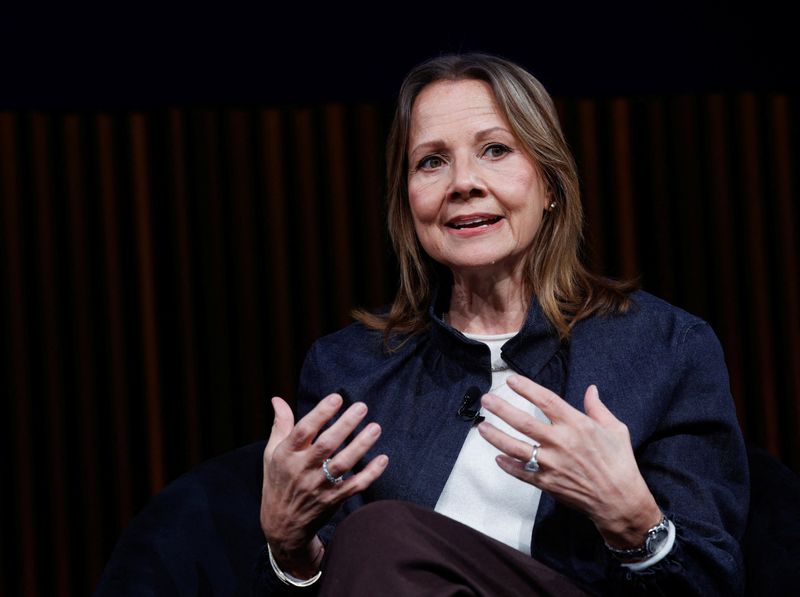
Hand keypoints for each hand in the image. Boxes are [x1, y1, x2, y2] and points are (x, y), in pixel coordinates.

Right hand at [260, 394, 387, 577]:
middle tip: (362, 407)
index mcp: (286, 455)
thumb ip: (280, 425)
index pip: (303, 430)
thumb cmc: (278, 481)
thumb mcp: (272, 453)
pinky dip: (370, 474)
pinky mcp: (333, 499)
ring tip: (376, 428)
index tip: (337, 398)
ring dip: (361, 446)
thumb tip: (277, 398)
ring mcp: (318, 486)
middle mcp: (302, 470)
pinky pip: (355, 486)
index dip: (320, 413)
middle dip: (345, 425)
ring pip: (343, 464)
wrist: (282, 525)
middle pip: (326, 445)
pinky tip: (383, 459)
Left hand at [478, 375, 660, 547]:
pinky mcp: (546, 483)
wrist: (620, 500)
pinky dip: (508, 465)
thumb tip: (590, 389)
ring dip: (496, 436)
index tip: (511, 381)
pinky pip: (521, 472)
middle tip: (486, 400)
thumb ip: (598, 408)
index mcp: (576, 425)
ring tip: (482, 427)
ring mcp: (551, 464)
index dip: (527, 388)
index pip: (546, 400)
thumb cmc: (620, 462)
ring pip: (515, 447)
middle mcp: (560, 442)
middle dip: (501, 409)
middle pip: (523, 422)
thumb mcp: (615, 429)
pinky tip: (497, 457)